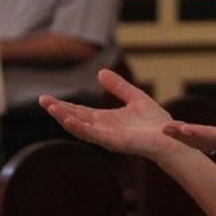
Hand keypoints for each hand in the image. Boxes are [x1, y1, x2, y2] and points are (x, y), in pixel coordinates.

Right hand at [39, 69, 187, 162]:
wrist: (173, 137)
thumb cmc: (156, 122)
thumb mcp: (135, 97)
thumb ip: (118, 86)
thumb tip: (100, 72)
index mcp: (106, 120)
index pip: (79, 111)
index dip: (63, 105)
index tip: (46, 98)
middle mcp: (103, 129)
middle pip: (76, 119)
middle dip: (59, 111)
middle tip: (42, 101)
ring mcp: (108, 137)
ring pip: (82, 128)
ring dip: (65, 119)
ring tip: (51, 108)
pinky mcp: (116, 142)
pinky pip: (95, 135)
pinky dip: (80, 128)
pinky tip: (69, 120)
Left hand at [162, 101, 215, 174]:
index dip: (199, 134)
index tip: (181, 129)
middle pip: (208, 143)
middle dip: (186, 137)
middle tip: (164, 130)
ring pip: (209, 144)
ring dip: (188, 138)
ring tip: (168, 130)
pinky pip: (214, 143)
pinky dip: (198, 139)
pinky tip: (185, 134)